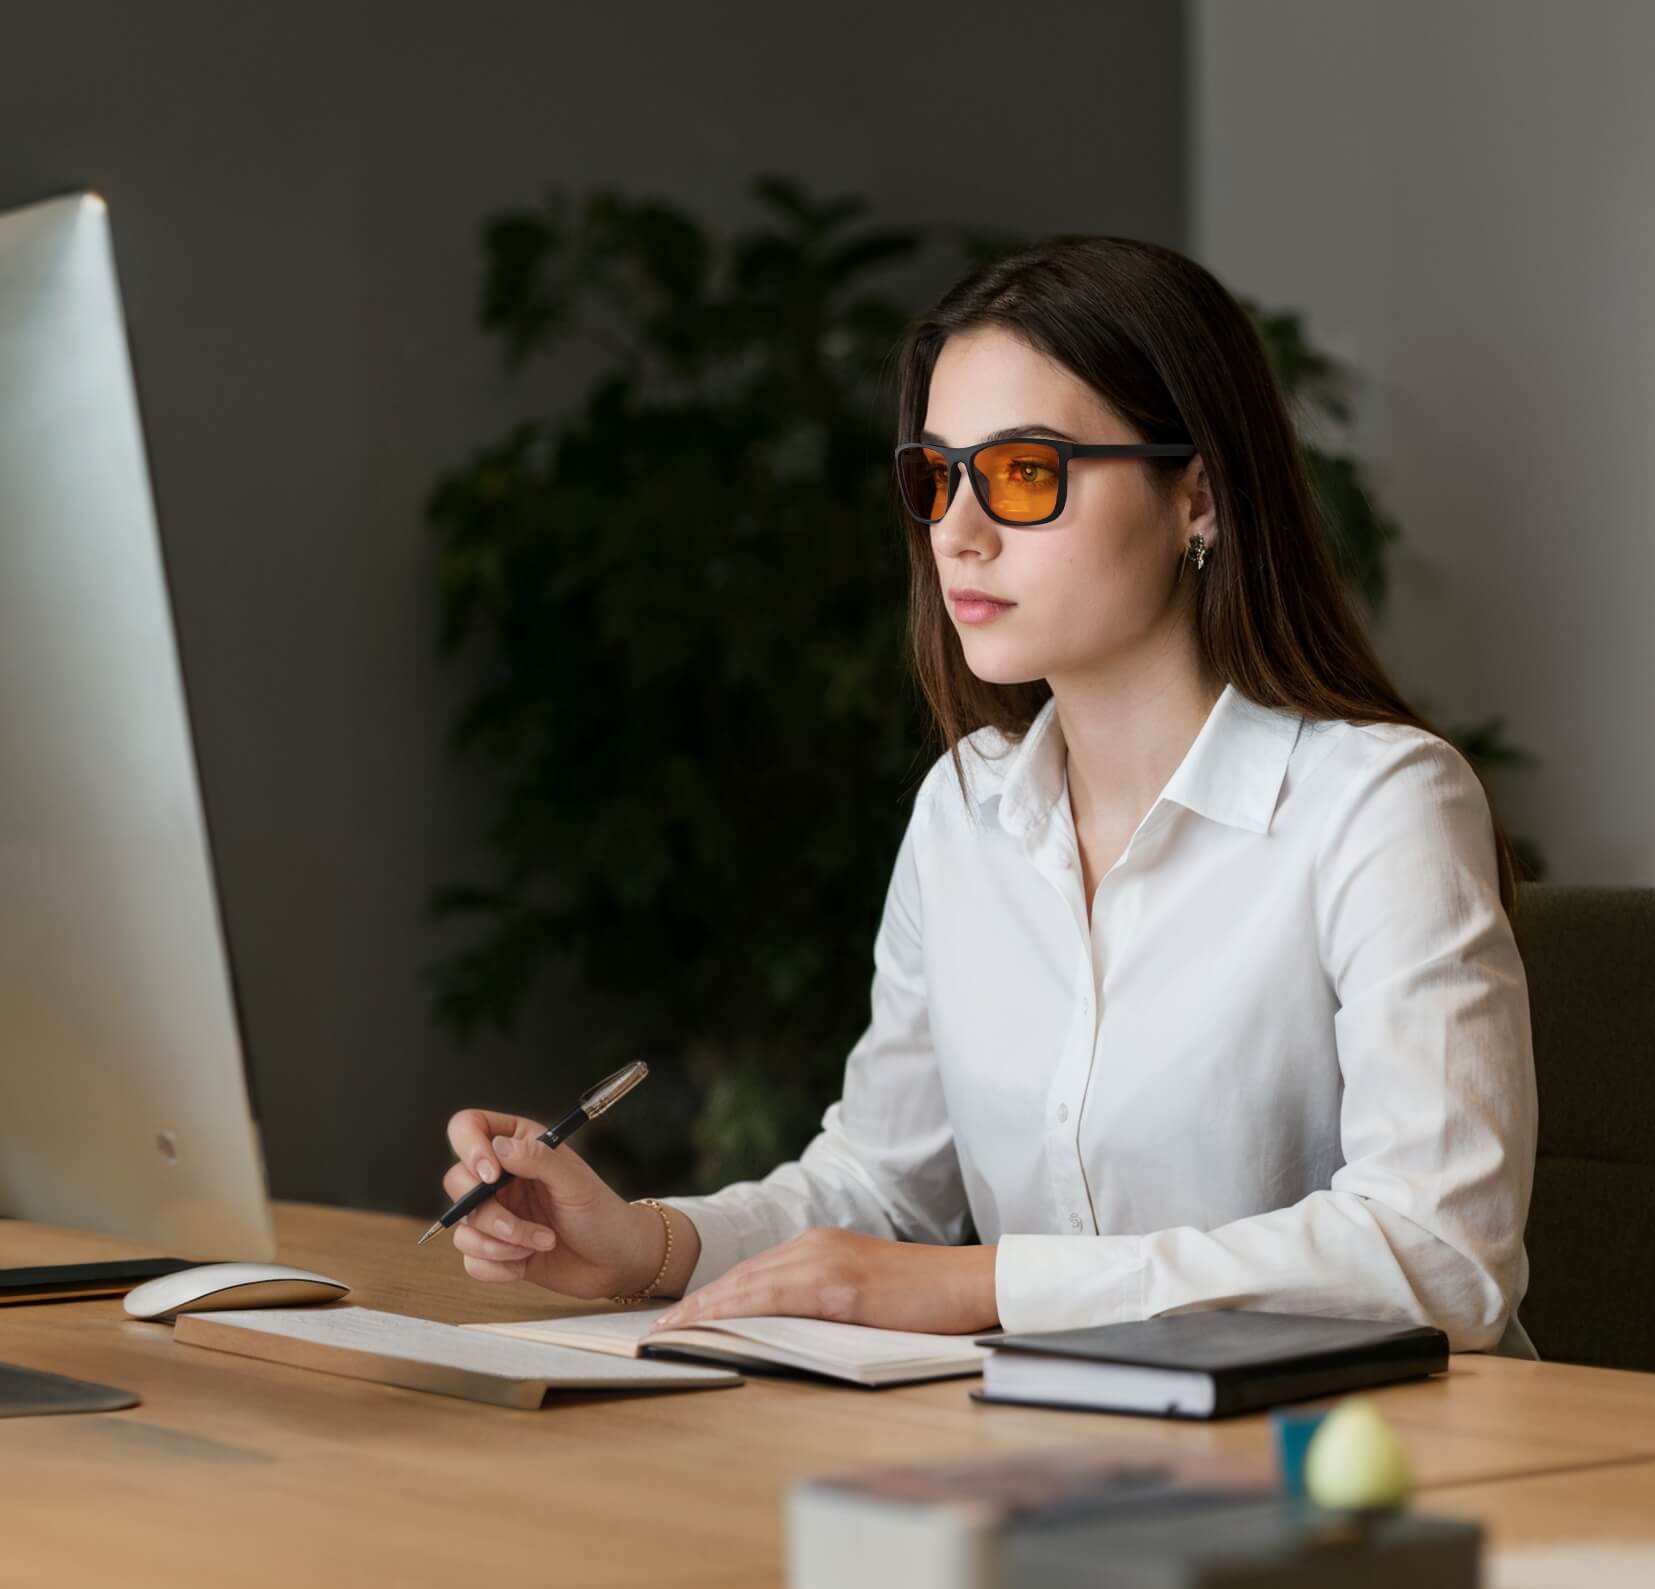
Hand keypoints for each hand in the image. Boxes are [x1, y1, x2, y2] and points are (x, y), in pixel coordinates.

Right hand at [441, 1108, 699, 1299]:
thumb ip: (537, 1159)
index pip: (467, 1128)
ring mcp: (495, 1213)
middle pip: (456, 1182)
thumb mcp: (574, 1181)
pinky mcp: (495, 1249)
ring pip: (463, 1227)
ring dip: (501, 1243)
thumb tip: (496, 1147)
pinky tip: (527, 1263)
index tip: (492, 1175)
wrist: (615, 1262)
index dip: (469, 1148)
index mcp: (518, 1146)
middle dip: (489, 1213)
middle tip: (523, 1227)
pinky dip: (498, 1266)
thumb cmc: (602, 1214)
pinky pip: (471, 1260)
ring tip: (543, 1243)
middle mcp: (500, 1177)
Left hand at [652, 1228, 998, 1334]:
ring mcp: (828, 1263)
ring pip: (749, 1287)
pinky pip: (776, 1300)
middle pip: (740, 1278)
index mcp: (820, 1246)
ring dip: (704, 1311)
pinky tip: (715, 1327)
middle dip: (694, 1304)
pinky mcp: (842, 1287)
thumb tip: (777, 1328)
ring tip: (669, 1333)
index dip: (710, 1296)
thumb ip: (820, 1300)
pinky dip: (738, 1313)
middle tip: (655, 1329)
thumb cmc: (924, 1297)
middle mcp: (816, 1246)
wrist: (972, 1283)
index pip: (751, 1274)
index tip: (676, 1317)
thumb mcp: (860, 1293)